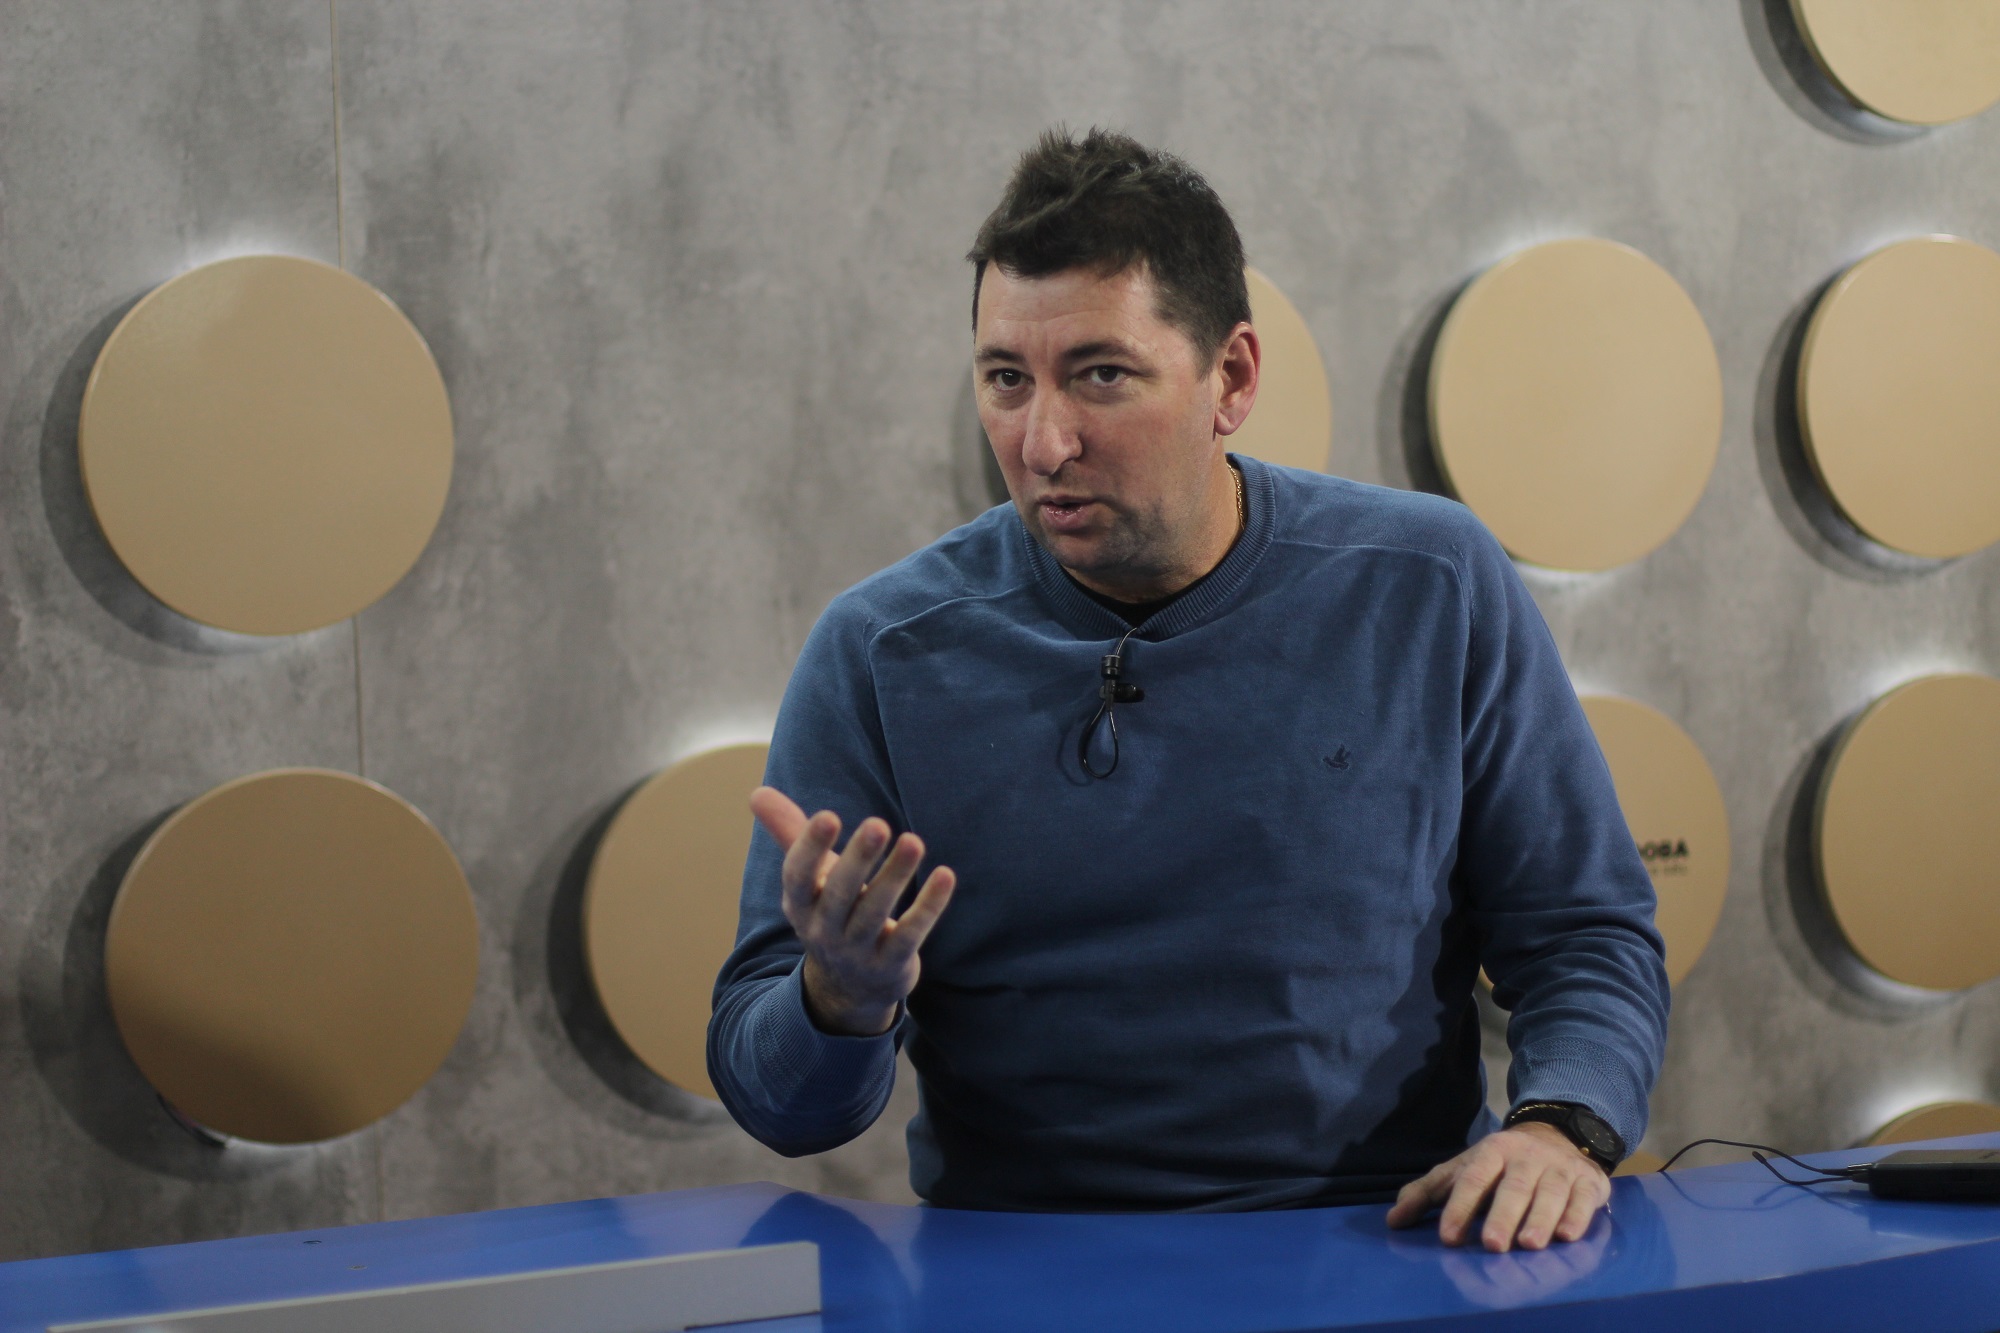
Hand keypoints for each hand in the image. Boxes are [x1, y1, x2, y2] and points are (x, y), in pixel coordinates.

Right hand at [749, 786, 956, 1037]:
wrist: (849, 990)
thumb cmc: (831, 914)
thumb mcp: (809, 881)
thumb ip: (789, 835)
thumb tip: (757, 792)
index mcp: (800, 905)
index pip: (798, 877)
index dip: (811, 848)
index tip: (829, 815)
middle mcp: (824, 931)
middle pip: (839, 894)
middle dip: (858, 859)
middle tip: (878, 824)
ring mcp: (857, 952)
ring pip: (876, 912)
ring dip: (895, 875)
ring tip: (914, 841)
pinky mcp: (891, 965)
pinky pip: (910, 934)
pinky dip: (928, 906)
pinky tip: (945, 875)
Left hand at [1385, 1122, 1609, 1252]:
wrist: (1555, 1133)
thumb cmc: (1499, 1163)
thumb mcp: (1462, 1169)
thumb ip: (1427, 1193)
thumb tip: (1393, 1221)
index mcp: (1491, 1151)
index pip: (1473, 1179)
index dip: (1460, 1207)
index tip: (1449, 1237)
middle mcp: (1526, 1158)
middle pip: (1513, 1187)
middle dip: (1503, 1216)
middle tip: (1493, 1245)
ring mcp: (1558, 1168)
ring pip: (1549, 1193)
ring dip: (1540, 1219)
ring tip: (1529, 1245)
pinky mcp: (1587, 1181)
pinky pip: (1582, 1199)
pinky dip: (1576, 1217)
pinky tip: (1567, 1236)